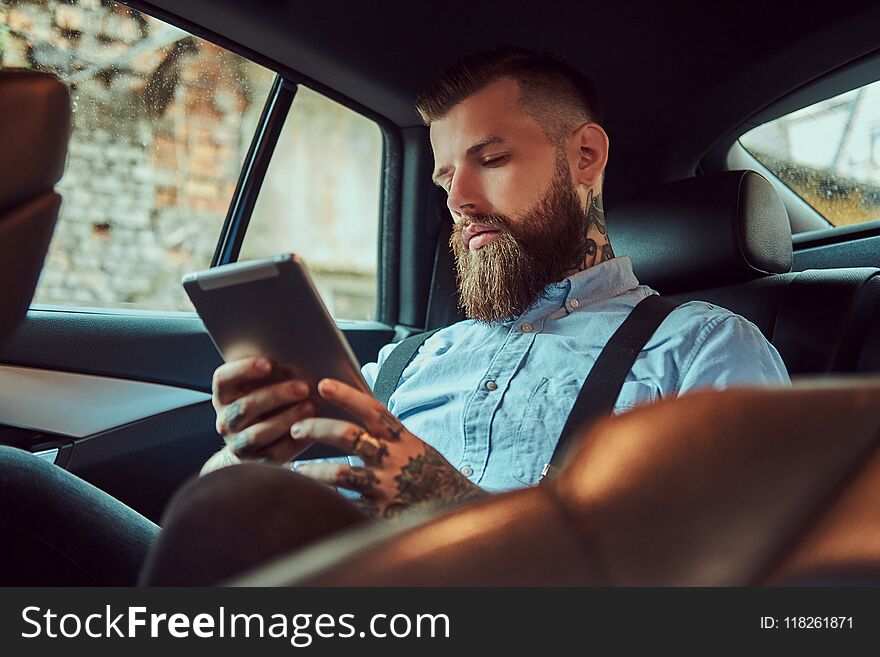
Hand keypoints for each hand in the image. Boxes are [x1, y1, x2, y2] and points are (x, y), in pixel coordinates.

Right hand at [211, 357, 316, 463]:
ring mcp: (238, 443)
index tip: (269, 364)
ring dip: (285, 419)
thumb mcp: (261, 385)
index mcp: (224, 396)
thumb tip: (297, 365)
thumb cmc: (263, 403)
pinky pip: (274, 454)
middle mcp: (226, 420)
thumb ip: (272, 374)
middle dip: (276, 395)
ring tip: (309, 408)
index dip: (243, 370)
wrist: (253, 444)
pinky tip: (309, 431)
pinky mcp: (256, 462)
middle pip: (245, 407)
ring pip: (257, 434)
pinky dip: (293, 443)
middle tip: (303, 388)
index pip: (223, 380)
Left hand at [292, 378, 487, 517]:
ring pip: (340, 473)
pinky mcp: (381, 514)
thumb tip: (356, 411)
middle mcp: (393, 459)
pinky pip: (345, 506)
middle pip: (348, 436)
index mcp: (403, 438)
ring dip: (312, 471)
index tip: (322, 384)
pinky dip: (325, 503)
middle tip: (296, 427)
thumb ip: (388, 434)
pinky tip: (310, 501)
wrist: (458, 510)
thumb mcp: (415, 447)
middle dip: (317, 428)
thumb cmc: (431, 475)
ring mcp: (386, 487)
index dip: (346, 395)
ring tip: (295, 471)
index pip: (372, 409)